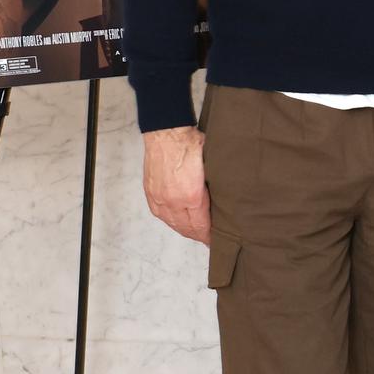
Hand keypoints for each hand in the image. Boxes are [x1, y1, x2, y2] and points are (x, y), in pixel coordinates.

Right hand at [143, 126, 210, 243]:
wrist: (167, 133)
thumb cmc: (191, 144)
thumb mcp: (212, 168)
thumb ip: (214, 188)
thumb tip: (222, 201)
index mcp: (191, 196)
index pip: (201, 226)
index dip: (208, 236)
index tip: (214, 241)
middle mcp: (173, 201)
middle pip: (187, 228)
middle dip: (198, 236)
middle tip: (207, 239)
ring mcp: (160, 198)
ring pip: (173, 223)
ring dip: (184, 230)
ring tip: (195, 233)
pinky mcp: (151, 193)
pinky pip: (161, 215)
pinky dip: (171, 221)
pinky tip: (177, 222)